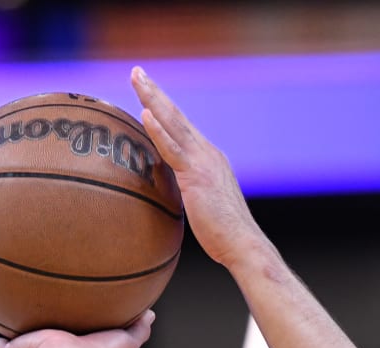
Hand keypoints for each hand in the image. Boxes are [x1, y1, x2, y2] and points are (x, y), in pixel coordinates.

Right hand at [0, 310, 155, 347]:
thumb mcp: (125, 342)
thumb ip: (137, 329)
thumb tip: (150, 313)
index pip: (77, 339)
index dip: (79, 330)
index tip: (79, 318)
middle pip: (47, 339)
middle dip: (46, 329)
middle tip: (43, 314)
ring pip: (20, 341)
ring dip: (15, 333)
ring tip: (9, 316)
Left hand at [131, 66, 264, 268]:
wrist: (242, 244)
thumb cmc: (222, 234)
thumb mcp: (201, 206)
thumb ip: (185, 190)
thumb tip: (167, 192)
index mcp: (207, 158)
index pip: (180, 126)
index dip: (163, 106)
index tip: (146, 90)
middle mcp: (206, 152)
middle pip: (175, 115)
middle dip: (155, 92)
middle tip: (137, 71)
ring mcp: (202, 162)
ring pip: (173, 123)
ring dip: (153, 99)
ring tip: (137, 79)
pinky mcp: (196, 176)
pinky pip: (173, 149)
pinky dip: (158, 130)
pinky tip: (145, 113)